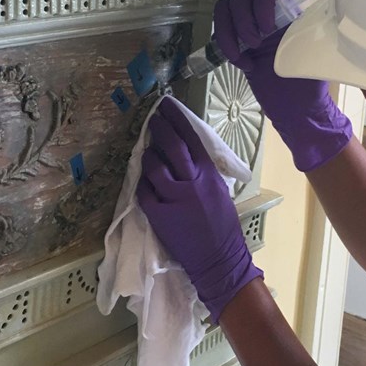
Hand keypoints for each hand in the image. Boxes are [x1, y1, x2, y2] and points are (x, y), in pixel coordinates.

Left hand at [137, 96, 262, 322]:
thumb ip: (203, 172)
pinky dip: (143, 184)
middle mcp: (193, 183)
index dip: (179, 121)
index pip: (193, 140)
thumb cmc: (222, 225)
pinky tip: (143, 180)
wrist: (219, 258)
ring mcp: (175, 199)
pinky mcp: (160, 215)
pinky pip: (145, 192)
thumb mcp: (219, 191)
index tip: (168, 107)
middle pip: (173, 148)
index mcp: (210, 175)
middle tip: (153, 119)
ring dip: (148, 157)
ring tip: (147, 151)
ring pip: (155, 168)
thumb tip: (187, 154)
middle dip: (161, 130)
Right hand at [213, 0, 351, 171]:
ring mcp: (247, 28)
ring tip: (246, 54)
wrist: (296, 110)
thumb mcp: (320, 48)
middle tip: (256, 44)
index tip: (268, 27)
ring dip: (229, 30)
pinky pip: (219, 32)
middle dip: (242, 18)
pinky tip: (243, 64)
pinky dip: (225, 46)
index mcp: (287, 9)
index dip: (262, 0)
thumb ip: (325, 18)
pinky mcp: (235, 44)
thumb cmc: (311, 80)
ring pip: (224, 8)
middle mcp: (265, 13)